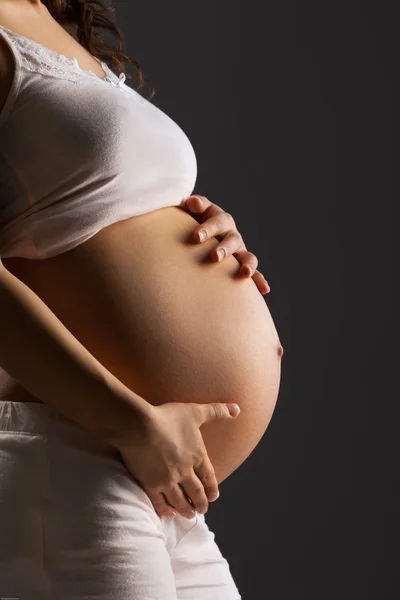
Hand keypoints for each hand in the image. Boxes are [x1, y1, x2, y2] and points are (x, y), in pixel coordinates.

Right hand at [116, 401, 240, 519]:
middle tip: (202, 510)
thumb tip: (237, 409)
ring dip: (186, 509)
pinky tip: (168, 513)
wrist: (139, 427)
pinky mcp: (150, 484)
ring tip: (190, 515)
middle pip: (196, 492)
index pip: (208, 477)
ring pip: (180, 500)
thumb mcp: (195, 411)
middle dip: (200, 502)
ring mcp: (168, 480)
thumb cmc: (167, 417)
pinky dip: (165, 509)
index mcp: (197, 456)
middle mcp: (185, 471)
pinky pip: (159, 502)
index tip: (214, 497)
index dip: (212, 488)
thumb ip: (217, 411)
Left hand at [182, 194, 269, 294]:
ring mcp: (238, 251)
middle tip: (215, 257)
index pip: (218, 222)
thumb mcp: (194, 211)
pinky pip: (252, 273)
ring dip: (248, 264)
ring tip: (245, 273)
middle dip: (225, 248)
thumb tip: (192, 202)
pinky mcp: (240, 265)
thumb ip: (195, 205)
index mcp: (221, 221)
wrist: (198, 236)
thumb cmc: (193, 221)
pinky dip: (258, 280)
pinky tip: (264, 289)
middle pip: (233, 240)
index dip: (209, 228)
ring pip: (247, 256)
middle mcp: (232, 235)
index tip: (197, 237)